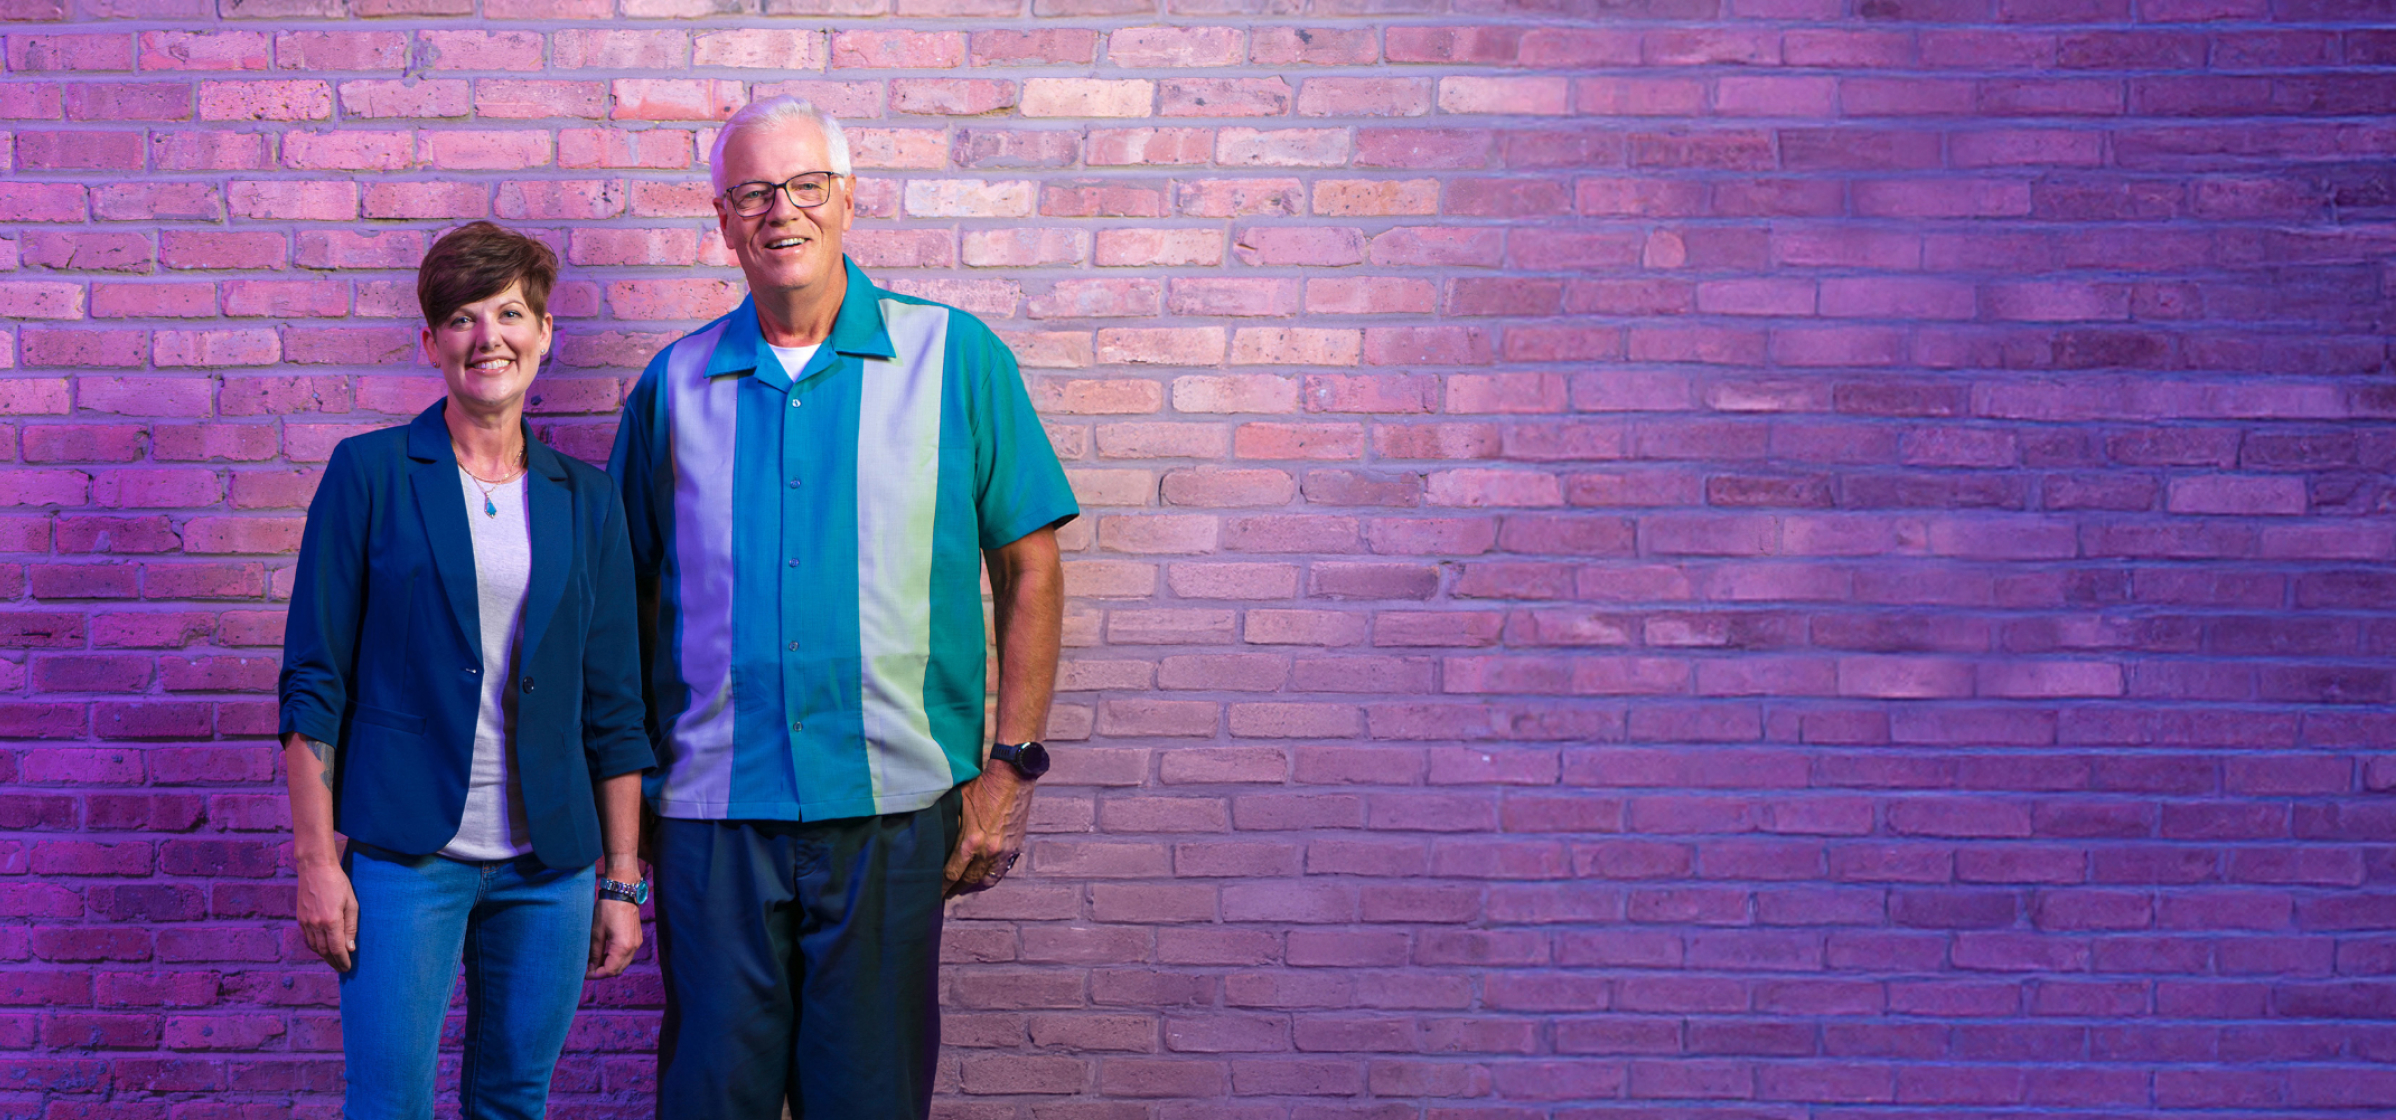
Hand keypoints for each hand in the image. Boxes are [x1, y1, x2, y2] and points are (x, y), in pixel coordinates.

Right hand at [296, 861, 357, 971]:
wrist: (315, 868)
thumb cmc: (338, 883)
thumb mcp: (351, 903)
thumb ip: (351, 927)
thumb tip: (350, 948)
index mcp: (331, 921)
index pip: (337, 949)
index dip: (343, 960)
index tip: (348, 968)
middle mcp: (316, 924)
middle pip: (324, 951)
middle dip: (334, 962)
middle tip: (342, 969)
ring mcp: (305, 922)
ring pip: (314, 947)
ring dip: (324, 956)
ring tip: (334, 961)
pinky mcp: (300, 919)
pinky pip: (307, 939)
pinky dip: (315, 947)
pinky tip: (322, 949)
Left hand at [588, 898, 642, 978]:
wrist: (622, 892)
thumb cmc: (608, 909)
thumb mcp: (596, 932)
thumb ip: (595, 953)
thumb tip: (591, 968)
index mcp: (623, 947)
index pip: (610, 970)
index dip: (597, 975)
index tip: (585, 974)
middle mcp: (633, 947)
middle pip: (618, 970)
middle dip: (603, 972)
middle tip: (589, 969)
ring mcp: (637, 943)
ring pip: (623, 963)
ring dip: (610, 966)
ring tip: (595, 961)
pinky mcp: (637, 938)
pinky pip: (627, 955)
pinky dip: (616, 959)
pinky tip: (606, 953)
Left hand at [943, 763, 1033, 898]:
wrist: (1013, 776)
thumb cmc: (982, 784)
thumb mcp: (957, 802)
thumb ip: (947, 823)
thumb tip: (932, 835)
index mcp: (971, 841)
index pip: (951, 873)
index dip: (941, 885)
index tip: (932, 891)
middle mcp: (988, 851)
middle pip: (967, 881)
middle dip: (954, 889)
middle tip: (943, 894)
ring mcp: (1003, 851)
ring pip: (985, 881)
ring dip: (972, 887)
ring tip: (961, 890)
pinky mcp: (1013, 847)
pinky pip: (1000, 872)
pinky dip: (989, 879)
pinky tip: (981, 880)